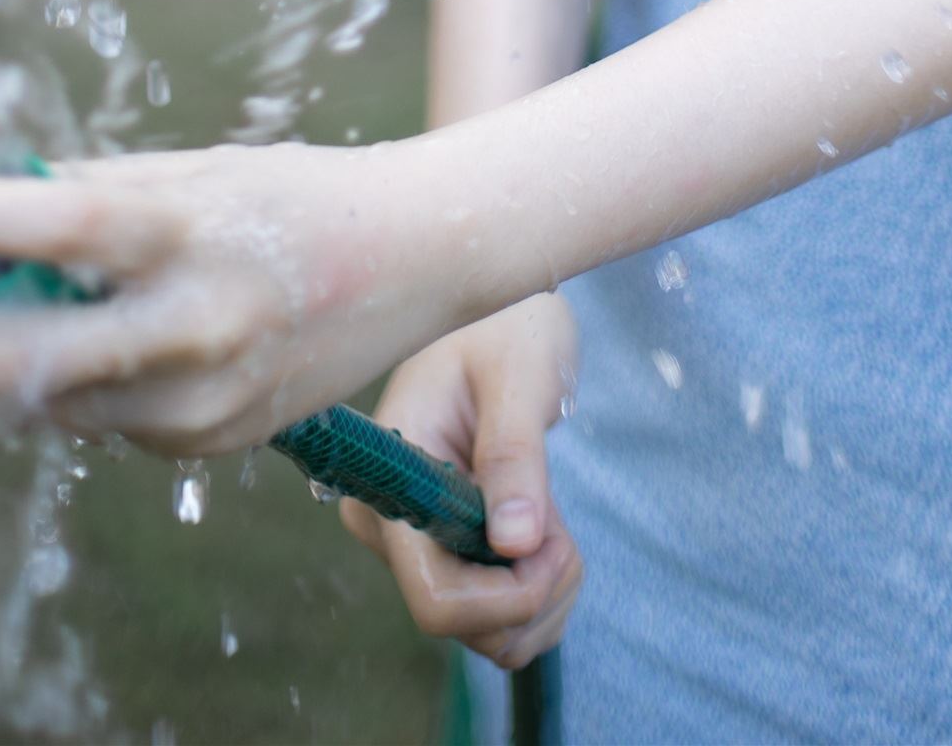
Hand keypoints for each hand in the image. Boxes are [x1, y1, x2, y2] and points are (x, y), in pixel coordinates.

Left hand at [0, 139, 452, 459]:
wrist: (417, 258)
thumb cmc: (295, 194)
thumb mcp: (196, 170)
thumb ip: (93, 195)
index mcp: (190, 233)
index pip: (49, 230)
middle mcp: (194, 326)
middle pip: (22, 358)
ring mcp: (201, 399)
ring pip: (50, 402)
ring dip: (3, 361)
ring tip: (9, 308)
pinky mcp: (209, 442)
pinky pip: (105, 421)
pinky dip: (78, 382)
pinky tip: (105, 340)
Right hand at [339, 295, 582, 674]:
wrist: (506, 319)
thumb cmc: (507, 328)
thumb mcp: (518, 377)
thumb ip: (514, 456)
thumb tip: (515, 543)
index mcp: (388, 486)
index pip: (434, 596)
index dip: (504, 597)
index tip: (552, 543)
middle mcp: (391, 528)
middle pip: (464, 623)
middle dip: (532, 592)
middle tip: (563, 528)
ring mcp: (418, 546)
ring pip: (489, 633)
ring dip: (544, 596)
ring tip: (559, 525)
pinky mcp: (449, 555)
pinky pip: (501, 618)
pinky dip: (541, 593)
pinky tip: (549, 537)